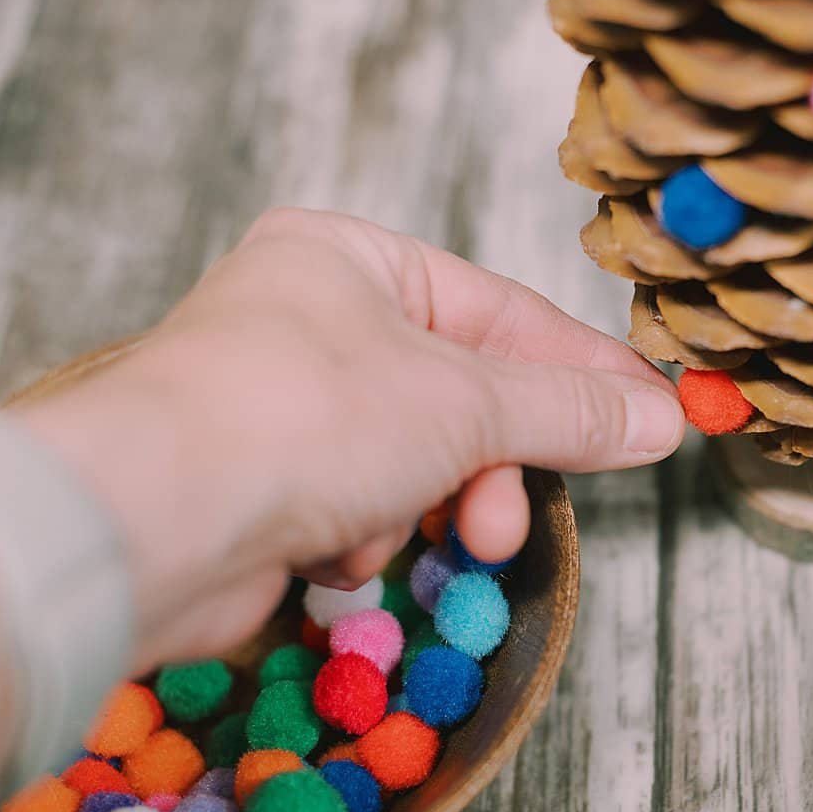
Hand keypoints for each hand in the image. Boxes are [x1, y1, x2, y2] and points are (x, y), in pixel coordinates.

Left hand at [12, 208, 682, 670]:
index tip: (654, 417)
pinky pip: (355, 509)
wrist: (148, 524)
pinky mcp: (259, 487)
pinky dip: (356, 539)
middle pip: (457, 397)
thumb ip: (566, 411)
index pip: (501, 313)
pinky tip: (326, 551)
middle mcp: (310, 322)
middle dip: (486, 469)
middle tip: (503, 524)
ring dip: (416, 509)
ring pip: (411, 463)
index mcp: (349, 260)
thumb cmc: (306, 417)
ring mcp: (280, 406)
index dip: (582, 371)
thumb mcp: (463, 403)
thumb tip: (664, 418)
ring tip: (395, 533)